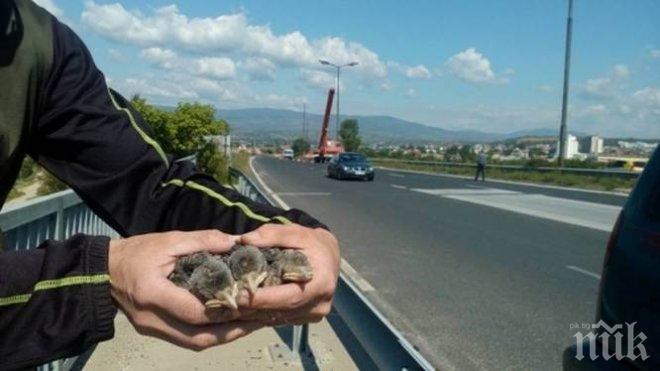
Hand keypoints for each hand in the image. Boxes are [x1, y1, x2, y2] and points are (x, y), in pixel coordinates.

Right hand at [108, 230, 262, 349]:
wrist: (104, 271)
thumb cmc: (136, 252)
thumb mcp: (168, 240)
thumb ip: (202, 241)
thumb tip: (234, 242)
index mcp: (153, 293)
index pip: (194, 311)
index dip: (224, 309)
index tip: (250, 301)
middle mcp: (152, 318)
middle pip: (198, 337)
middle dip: (231, 331)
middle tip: (259, 319)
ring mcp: (152, 329)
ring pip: (194, 343)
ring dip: (224, 337)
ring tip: (250, 324)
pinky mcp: (154, 332)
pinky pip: (187, 339)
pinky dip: (210, 335)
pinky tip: (228, 325)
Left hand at [238, 224, 339, 324]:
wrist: (328, 256)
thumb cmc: (311, 242)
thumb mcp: (294, 232)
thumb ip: (271, 234)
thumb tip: (245, 240)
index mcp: (321, 283)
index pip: (289, 297)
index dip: (264, 299)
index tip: (240, 297)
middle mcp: (320, 303)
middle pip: (282, 311)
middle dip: (253, 309)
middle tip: (228, 303)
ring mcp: (314, 314)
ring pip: (279, 318)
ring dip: (255, 315)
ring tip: (231, 307)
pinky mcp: (307, 318)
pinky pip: (281, 319)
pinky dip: (263, 315)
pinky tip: (246, 308)